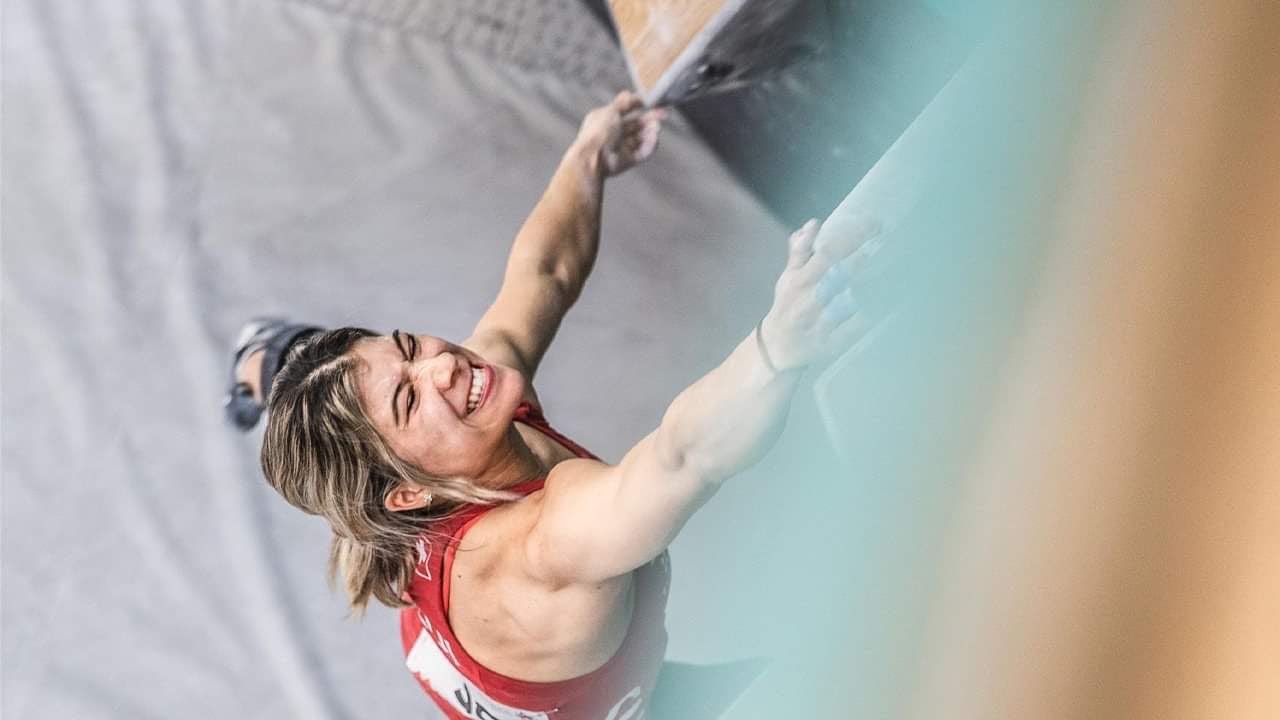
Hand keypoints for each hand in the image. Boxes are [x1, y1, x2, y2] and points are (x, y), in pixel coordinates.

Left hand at [575, 90, 667, 177]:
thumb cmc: (598, 132)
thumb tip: (631, 94)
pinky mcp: (628, 160)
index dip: (638, 105)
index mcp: (605, 119)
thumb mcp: (611, 110)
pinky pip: (643, 152)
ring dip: (651, 131)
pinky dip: (650, 145)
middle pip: (636, 124)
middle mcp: (613, 133)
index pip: (625, 110)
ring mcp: (621, 147)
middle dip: (650, 118)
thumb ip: (624, 102)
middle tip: (664, 113)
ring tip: (657, 127)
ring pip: (641, 138)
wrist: (594, 157)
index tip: (651, 101)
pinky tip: (655, 137)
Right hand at [760, 214, 881, 371]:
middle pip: (838, 274)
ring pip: (847, 301)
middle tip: (888, 242)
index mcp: (799, 280)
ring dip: (869, 285)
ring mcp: (819, 323)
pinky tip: (889, 305)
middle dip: (864, 257)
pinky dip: (869, 317)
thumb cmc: (788, 305)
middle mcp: (808, 300)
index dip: (851, 238)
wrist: (776, 347)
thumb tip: (813, 223)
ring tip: (893, 268)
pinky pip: (852, 330)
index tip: (875, 224)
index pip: (826, 254)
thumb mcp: (788, 277)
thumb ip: (800, 251)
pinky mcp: (829, 344)